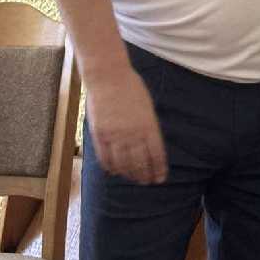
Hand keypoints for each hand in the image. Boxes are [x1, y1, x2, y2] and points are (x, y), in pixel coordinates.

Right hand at [84, 63, 167, 183]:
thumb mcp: (147, 106)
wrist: (108, 77)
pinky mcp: (100, 135)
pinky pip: (105, 158)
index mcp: (149, 126)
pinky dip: (111, 168)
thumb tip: (150, 145)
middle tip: (147, 182)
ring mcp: (115, 136)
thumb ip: (149, 126)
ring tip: (132, 179)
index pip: (156, 155)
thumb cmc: (131, 87)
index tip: (160, 178)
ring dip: (129, 174)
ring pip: (123, 164)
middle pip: (140, 163)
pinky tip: (115, 171)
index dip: (158, 169)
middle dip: (145, 175)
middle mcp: (133, 134)